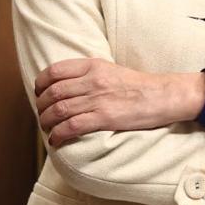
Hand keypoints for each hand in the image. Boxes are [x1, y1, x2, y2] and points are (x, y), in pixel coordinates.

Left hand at [34, 58, 204, 146]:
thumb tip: (66, 86)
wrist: (164, 95)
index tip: (40, 94)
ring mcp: (98, 99)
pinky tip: (57, 139)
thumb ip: (89, 74)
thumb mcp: (112, 70)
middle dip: (41, 107)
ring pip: (58, 111)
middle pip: (52, 93)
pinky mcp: (104, 117)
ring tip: (48, 129)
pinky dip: (58, 134)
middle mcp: (93, 80)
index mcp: (93, 65)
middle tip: (43, 115)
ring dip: (46, 122)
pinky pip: (71, 126)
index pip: (54, 71)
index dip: (40, 85)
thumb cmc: (139, 85)